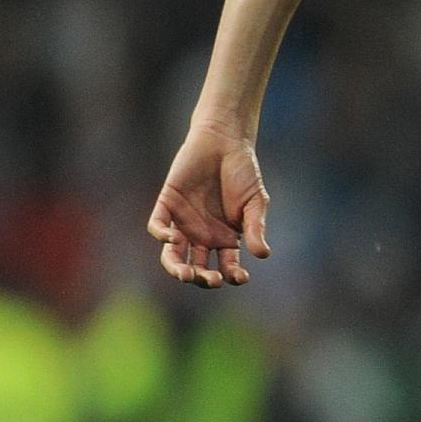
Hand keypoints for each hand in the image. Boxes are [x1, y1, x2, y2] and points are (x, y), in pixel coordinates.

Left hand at [149, 119, 271, 287]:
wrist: (224, 142)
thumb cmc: (244, 172)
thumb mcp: (255, 202)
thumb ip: (256, 227)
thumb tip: (263, 255)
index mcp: (226, 238)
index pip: (226, 267)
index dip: (231, 276)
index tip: (239, 277)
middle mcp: (202, 236)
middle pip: (198, 267)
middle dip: (203, 278)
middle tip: (210, 279)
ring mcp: (183, 222)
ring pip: (173, 254)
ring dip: (177, 268)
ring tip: (186, 274)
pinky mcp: (167, 205)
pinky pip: (157, 227)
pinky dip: (161, 235)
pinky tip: (172, 239)